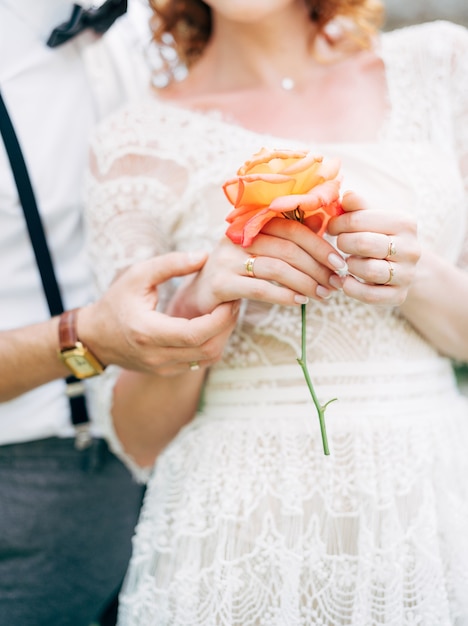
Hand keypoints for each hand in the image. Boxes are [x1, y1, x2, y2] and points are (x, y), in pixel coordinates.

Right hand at [78, 251, 238, 375]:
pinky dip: (212, 345)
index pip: (195, 333)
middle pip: (208, 349)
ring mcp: (163, 367)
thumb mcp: (137, 275)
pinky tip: (213, 325)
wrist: (95, 337)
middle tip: (234, 303)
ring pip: (207, 359)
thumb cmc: (116, 302)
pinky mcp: (167, 371)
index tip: (230, 300)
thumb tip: (203, 256)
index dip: (220, 319)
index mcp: (148, 331)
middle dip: (227, 326)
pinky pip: (200, 363)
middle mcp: (157, 355)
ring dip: (223, 337)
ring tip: (226, 313)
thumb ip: (171, 264)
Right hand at [168, 218, 348, 317]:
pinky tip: (299, 302)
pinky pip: (260, 289)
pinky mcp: (220, 283)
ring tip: (322, 295)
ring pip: (276, 268)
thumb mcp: (263, 251)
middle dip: (317, 267)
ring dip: (305, 283)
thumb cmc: (238, 272)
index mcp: (249, 223)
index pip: (291, 227)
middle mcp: (237, 237)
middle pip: (287, 247)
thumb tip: (320, 220)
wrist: (201, 296)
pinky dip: (284, 296)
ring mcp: (226, 260)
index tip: (339, 263)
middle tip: (335, 283)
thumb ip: (289, 235)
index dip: (319, 244)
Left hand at [327, 191, 421, 305]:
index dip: (337, 223)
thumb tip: (344, 196)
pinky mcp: (399, 295)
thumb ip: (358, 205)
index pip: (358, 220)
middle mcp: (411, 248)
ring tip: (347, 261)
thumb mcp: (372, 216)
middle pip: (363, 243)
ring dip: (349, 266)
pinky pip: (370, 295)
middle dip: (342, 243)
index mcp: (404, 222)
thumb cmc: (381, 235)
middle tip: (338, 243)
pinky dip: (352, 289)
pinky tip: (345, 281)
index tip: (331, 227)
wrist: (404, 265)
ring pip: (368, 270)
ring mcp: (407, 274)